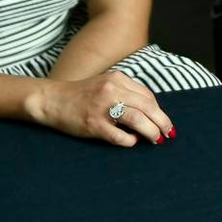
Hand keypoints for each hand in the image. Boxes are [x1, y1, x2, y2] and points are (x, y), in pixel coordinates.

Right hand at [27, 70, 173, 146]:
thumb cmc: (82, 95)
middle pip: (147, 107)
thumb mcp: (106, 84)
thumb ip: (125, 93)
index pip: (147, 96)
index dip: (159, 110)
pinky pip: (118, 136)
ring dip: (151, 131)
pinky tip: (132, 142)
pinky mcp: (93, 124)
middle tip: (169, 134)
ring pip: (137, 119)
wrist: (53, 100)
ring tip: (156, 140)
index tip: (164, 122)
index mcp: (117, 79)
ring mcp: (102, 107)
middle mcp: (111, 90)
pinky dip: (130, 141)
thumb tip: (150, 112)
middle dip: (162, 122)